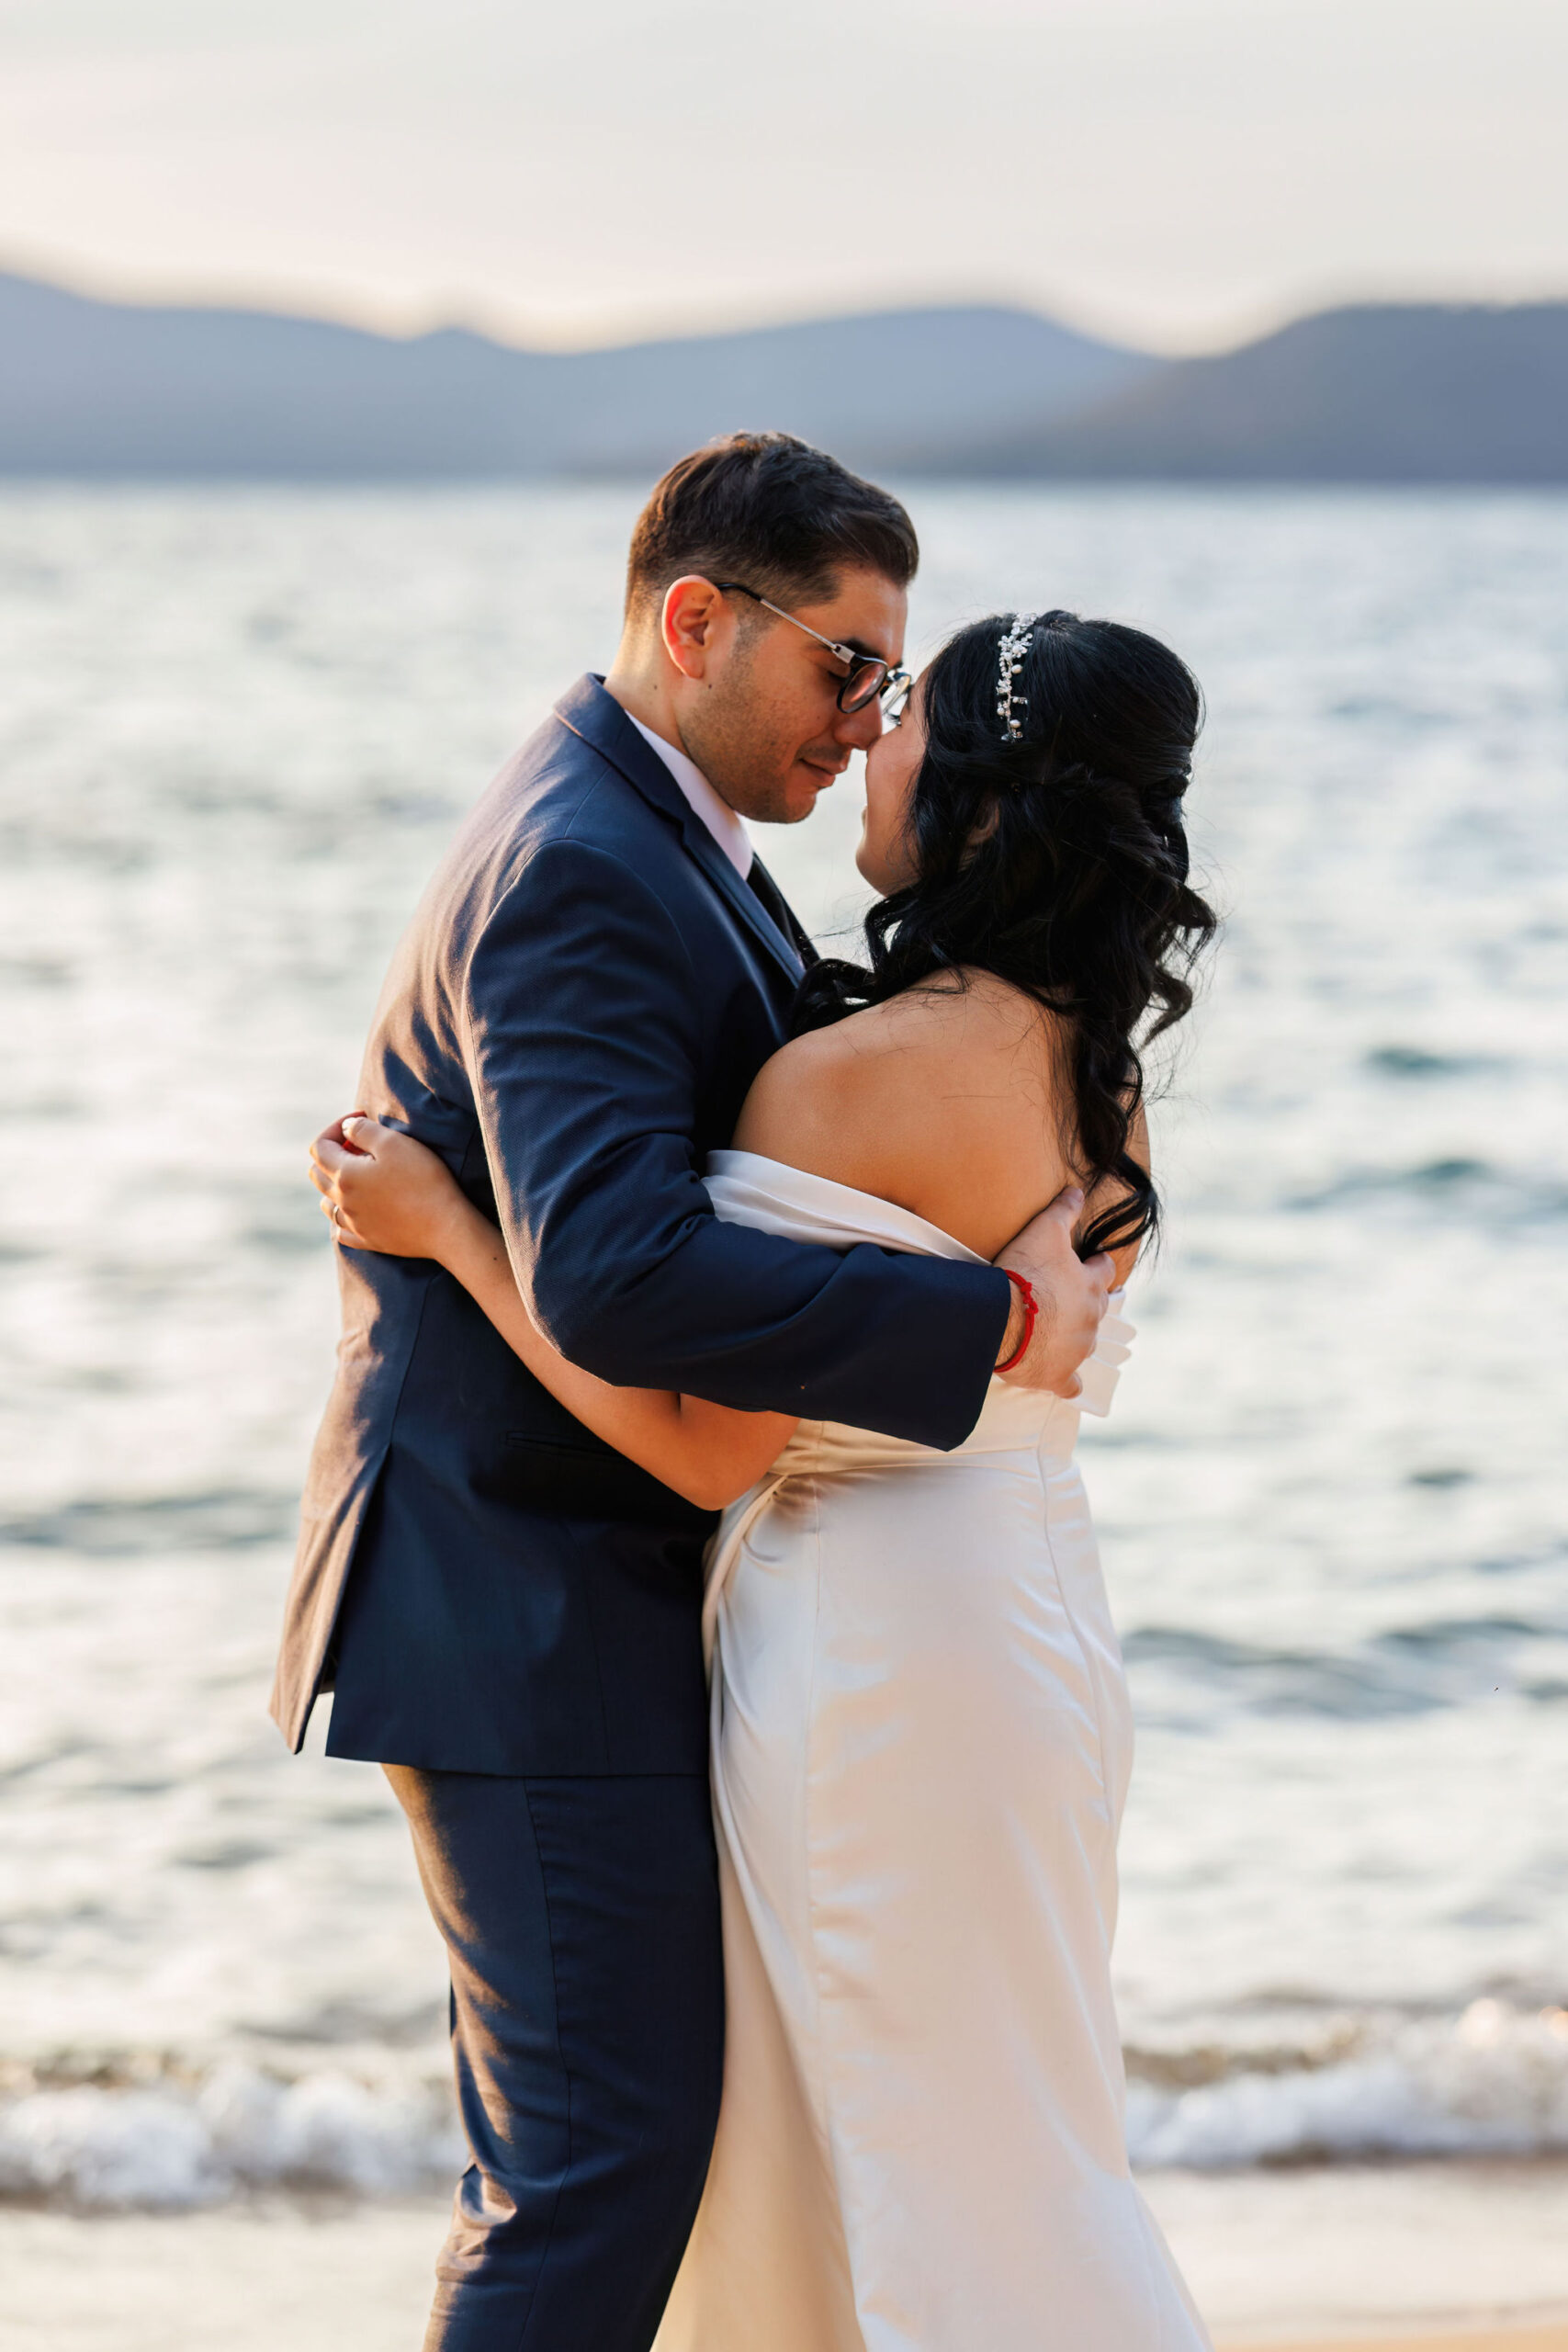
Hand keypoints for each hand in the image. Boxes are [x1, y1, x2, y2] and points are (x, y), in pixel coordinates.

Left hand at [308, 1113, 467, 1260]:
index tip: (360, 1120)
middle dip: (331, 1154)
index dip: (335, 1128)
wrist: (444, 1227)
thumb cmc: (422, 1180)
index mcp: (344, 1175)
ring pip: (326, 1203)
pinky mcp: (368, 1240)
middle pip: (317, 1174)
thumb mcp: (393, 1143)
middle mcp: (342, 1201)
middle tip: (360, 1146)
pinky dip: (344, 1216)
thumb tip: (346, 1128)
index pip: (319, 1147)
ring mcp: (354, 1224)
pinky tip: (358, 1210)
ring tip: (360, 1177)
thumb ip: (363, 1130)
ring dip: (335, 1185)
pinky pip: (341, 1230)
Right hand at [992, 1187, 1115, 1398]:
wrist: (1002, 1319)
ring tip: (1058, 1333)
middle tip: (1072, 1298)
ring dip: (1075, 1337)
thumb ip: (1064, 1211)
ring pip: (1085, 1344)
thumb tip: (1078, 1190)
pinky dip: (1069, 1384)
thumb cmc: (1024, 1273)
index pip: (1103, 1271)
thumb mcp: (1044, 1231)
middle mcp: (1091, 1319)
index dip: (1096, 1264)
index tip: (1091, 1261)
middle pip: (1098, 1309)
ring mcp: (1077, 1350)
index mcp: (1090, 1285)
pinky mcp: (1059, 1376)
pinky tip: (1065, 1382)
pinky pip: (1071, 1385)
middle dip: (1088, 1302)